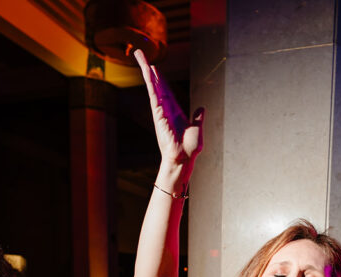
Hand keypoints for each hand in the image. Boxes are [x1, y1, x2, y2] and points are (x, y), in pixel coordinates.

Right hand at [134, 49, 203, 173]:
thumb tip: (202, 108)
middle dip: (148, 68)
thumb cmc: (189, 148)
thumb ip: (198, 117)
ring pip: (152, 84)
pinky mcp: (159, 113)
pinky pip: (154, 93)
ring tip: (139, 55)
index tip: (154, 66)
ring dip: (146, 69)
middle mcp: (165, 107)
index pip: (165, 89)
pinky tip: (147, 70)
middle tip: (140, 53)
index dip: (160, 77)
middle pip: (155, 83)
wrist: (184, 158)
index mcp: (174, 109)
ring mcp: (160, 109)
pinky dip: (150, 81)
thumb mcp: (197, 128)